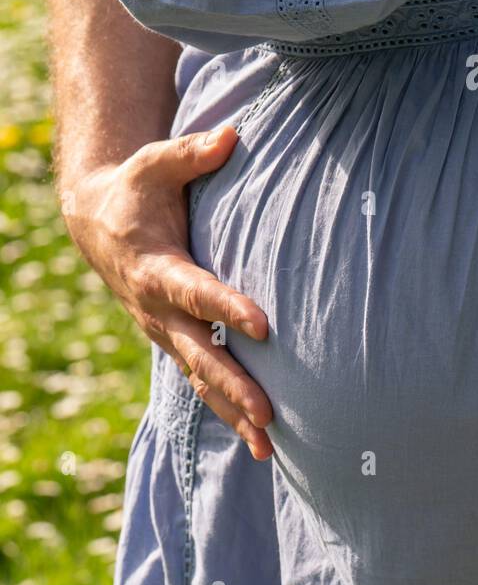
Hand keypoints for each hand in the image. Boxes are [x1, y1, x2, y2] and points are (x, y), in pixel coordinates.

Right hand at [62, 125, 273, 458]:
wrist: (99, 223)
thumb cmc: (138, 188)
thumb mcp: (156, 164)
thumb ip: (192, 152)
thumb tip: (231, 135)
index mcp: (157, 268)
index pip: (197, 291)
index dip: (228, 308)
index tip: (264, 325)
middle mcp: (159, 310)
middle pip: (202, 354)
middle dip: (235, 386)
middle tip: (270, 415)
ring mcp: (166, 333)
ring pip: (202, 380)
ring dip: (235, 414)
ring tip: (272, 450)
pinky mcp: (175, 342)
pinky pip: (202, 382)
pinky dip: (228, 412)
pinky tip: (263, 443)